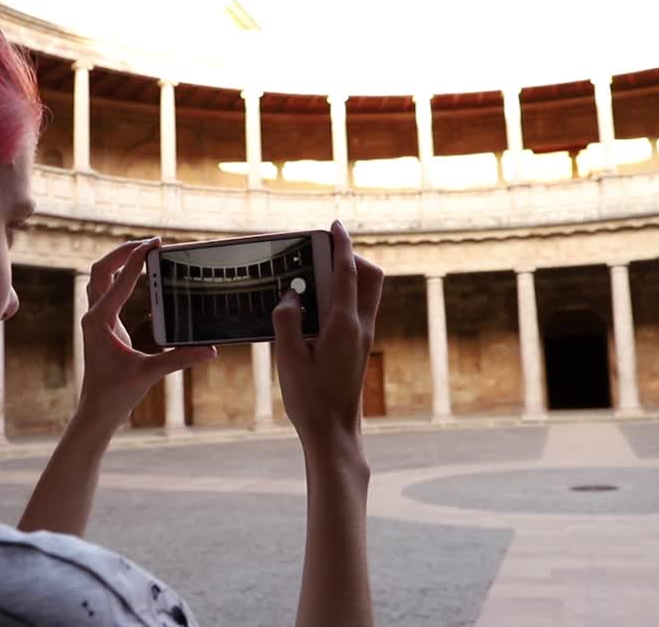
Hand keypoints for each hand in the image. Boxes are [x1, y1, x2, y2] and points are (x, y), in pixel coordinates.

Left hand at [77, 238, 216, 431]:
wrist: (98, 410)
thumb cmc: (117, 393)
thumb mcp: (150, 373)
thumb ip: (180, 359)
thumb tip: (211, 350)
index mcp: (100, 321)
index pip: (119, 281)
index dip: (137, 259)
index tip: (154, 243)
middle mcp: (93, 315)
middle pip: (101, 269)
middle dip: (124, 251)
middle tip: (151, 242)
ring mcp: (95, 319)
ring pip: (100, 277)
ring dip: (119, 260)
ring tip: (144, 250)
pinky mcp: (101, 324)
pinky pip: (106, 289)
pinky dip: (119, 275)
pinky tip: (138, 275)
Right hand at [273, 222, 382, 450]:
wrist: (334, 432)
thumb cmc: (310, 399)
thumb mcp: (288, 358)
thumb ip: (287, 320)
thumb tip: (290, 296)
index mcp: (344, 325)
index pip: (347, 273)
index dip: (342, 245)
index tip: (334, 225)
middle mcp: (361, 327)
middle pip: (370, 276)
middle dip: (351, 257)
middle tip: (323, 252)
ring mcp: (364, 338)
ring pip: (369, 292)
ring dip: (350, 276)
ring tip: (316, 277)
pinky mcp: (360, 348)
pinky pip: (360, 309)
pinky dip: (345, 296)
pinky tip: (317, 307)